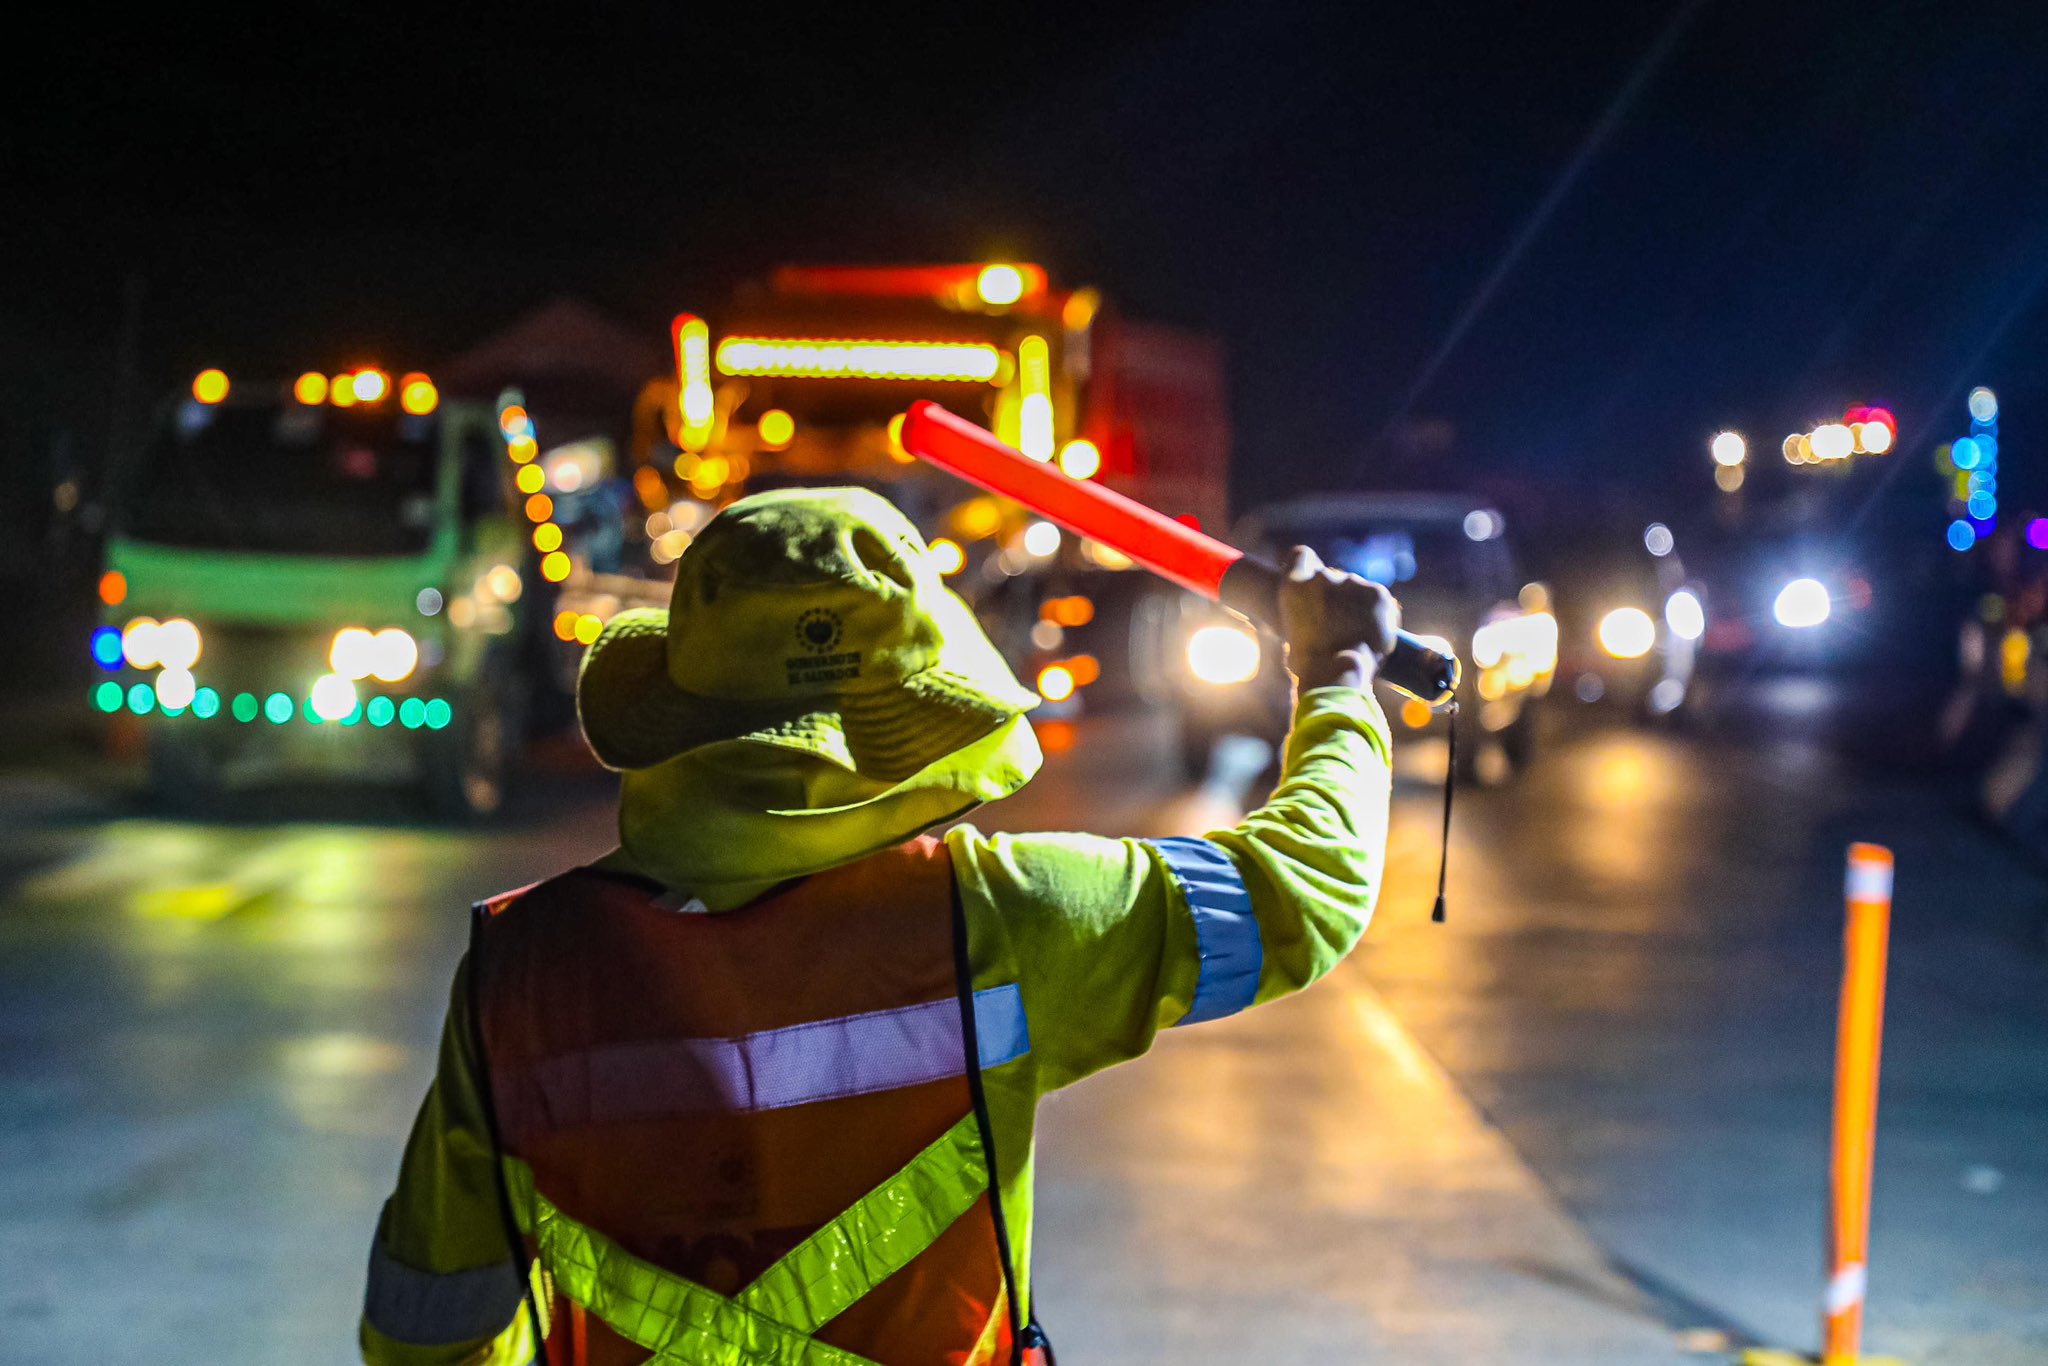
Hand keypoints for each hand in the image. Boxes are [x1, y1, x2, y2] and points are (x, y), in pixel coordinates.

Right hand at [1277, 545, 1400, 691]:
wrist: (1338, 674)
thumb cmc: (1309, 664)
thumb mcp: (1291, 638)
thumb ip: (1301, 619)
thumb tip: (1309, 624)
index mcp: (1294, 585)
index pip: (1301, 555)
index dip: (1308, 565)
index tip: (1312, 580)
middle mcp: (1322, 577)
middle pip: (1332, 575)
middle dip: (1336, 593)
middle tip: (1339, 621)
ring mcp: (1352, 582)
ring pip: (1356, 587)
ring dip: (1357, 603)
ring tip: (1358, 632)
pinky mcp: (1377, 593)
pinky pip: (1377, 598)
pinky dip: (1378, 612)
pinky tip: (1374, 632)